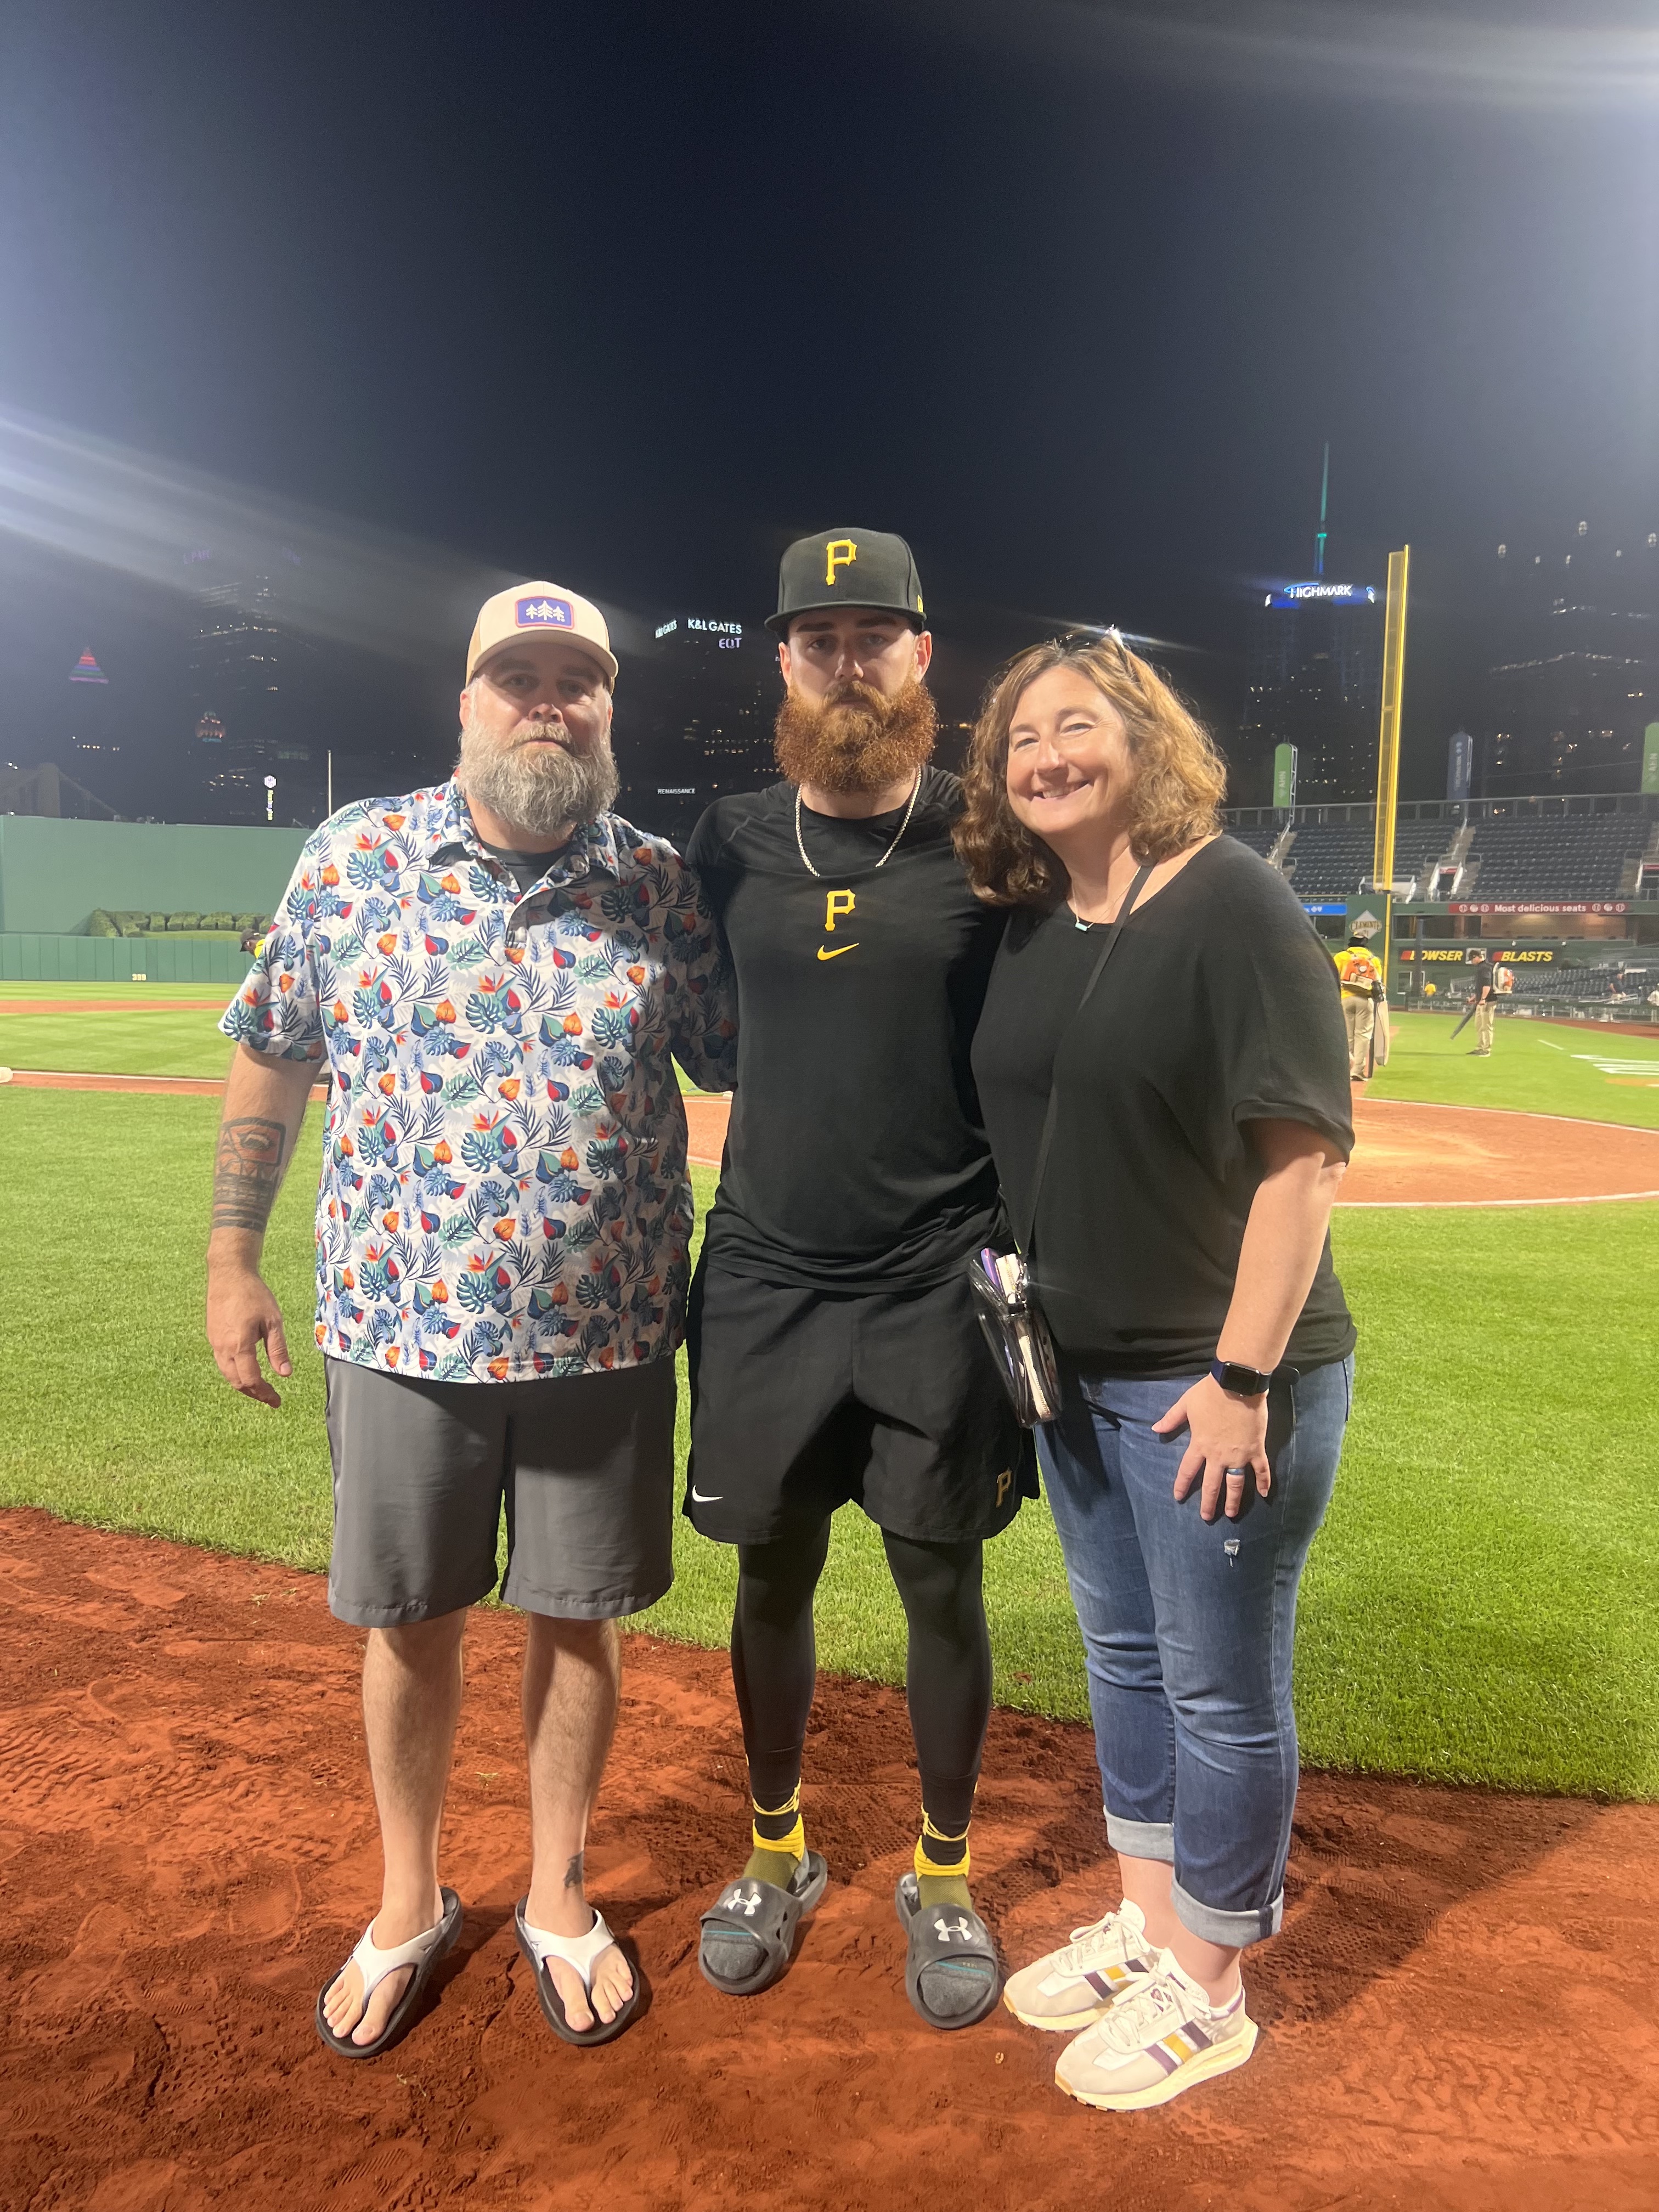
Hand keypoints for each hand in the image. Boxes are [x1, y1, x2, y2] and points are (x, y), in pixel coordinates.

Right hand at [206, 1262, 292, 1407]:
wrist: (229, 1274)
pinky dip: (235, 1372)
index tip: (277, 1401)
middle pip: (237, 1382)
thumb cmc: (253, 1294)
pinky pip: (222, 1362)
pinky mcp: (212, 1336)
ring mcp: (214, 1343)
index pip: (251, 1380)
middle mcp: (222, 1348)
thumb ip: (277, 1349)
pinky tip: (246, 1370)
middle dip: (254, 1393)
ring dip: (243, 1384)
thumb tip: (284, 1374)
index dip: (265, 1393)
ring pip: (227, 1374)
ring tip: (260, 1389)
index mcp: (239, 1345)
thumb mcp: (272, 1321)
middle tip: (270, 1398)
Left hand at [1153, 1375, 1269, 1521]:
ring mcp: (1239, 1455)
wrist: (1237, 1385)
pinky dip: (1264, 1482)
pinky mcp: (1256, 1449)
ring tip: (1231, 1514)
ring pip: (1235, 1483)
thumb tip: (1155, 1429)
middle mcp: (1218, 1455)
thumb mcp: (1186, 1404)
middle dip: (1209, 1503)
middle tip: (1206, 1517)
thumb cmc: (1210, 1393)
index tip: (1178, 1497)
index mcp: (1199, 1444)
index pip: (1187, 1470)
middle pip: (1212, 1484)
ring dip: (1233, 1500)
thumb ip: (1171, 1419)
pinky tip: (1265, 1494)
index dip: (1182, 1484)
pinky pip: (1262, 1470)